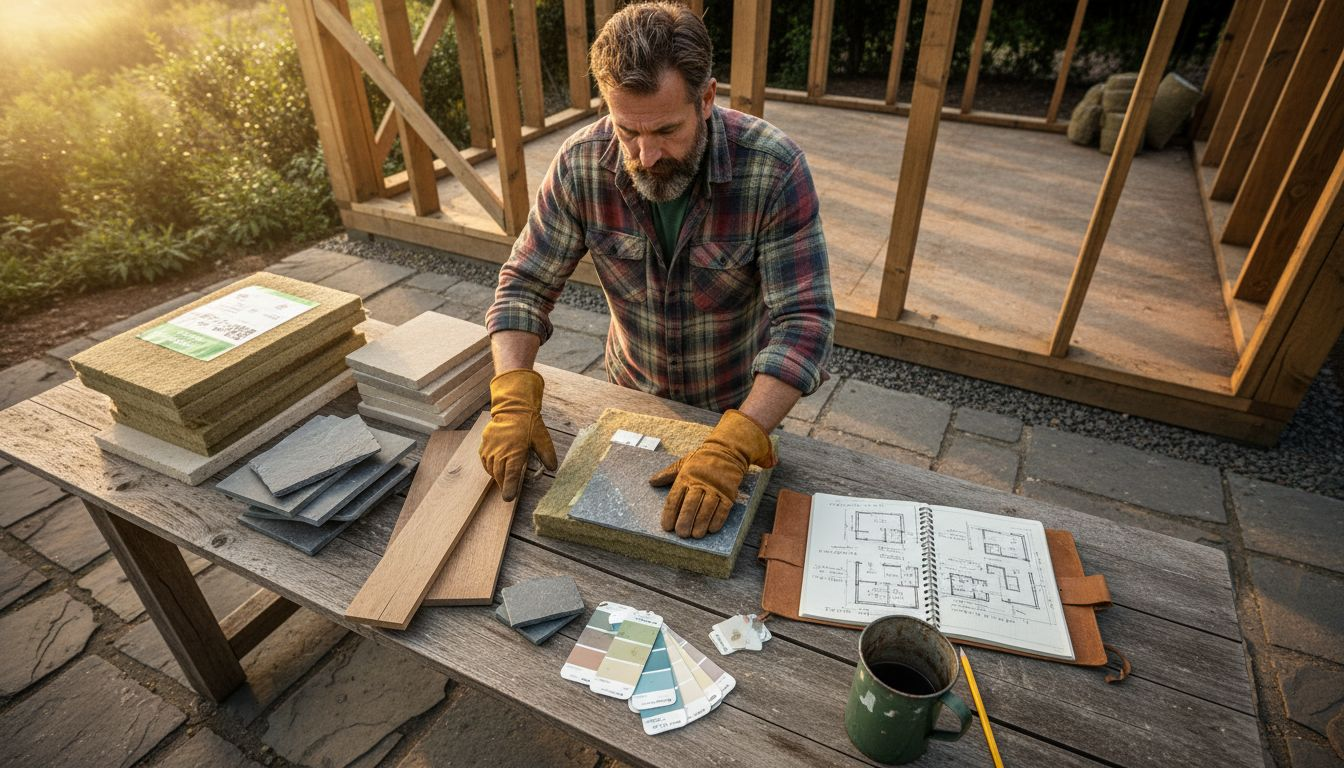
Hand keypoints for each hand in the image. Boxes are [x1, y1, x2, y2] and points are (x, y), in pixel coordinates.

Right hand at [479, 369, 556, 500]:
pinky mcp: (484, 443)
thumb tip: (552, 468)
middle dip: (504, 485)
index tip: (508, 498)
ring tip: (503, 480)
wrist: (513, 407)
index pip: (511, 476)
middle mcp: (500, 453)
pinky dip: (489, 467)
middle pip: (500, 475)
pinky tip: (495, 467)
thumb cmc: (529, 423)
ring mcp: (490, 448)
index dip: (510, 489)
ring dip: (497, 476)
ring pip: (491, 469)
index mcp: (514, 453)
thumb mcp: (543, 439)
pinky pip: (485, 460)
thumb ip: (547, 455)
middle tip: (508, 492)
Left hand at [648, 409, 775, 537]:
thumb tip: (651, 482)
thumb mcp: (683, 463)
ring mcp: (716, 488)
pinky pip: (723, 508)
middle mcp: (700, 483)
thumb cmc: (701, 460)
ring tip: (696, 535)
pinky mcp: (729, 492)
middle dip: (685, 520)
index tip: (666, 526)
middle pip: (691, 504)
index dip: (670, 513)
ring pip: (707, 508)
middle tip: (681, 534)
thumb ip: (667, 474)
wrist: (727, 451)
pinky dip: (718, 519)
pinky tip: (712, 529)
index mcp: (686, 477)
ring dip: (701, 522)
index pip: (675, 497)